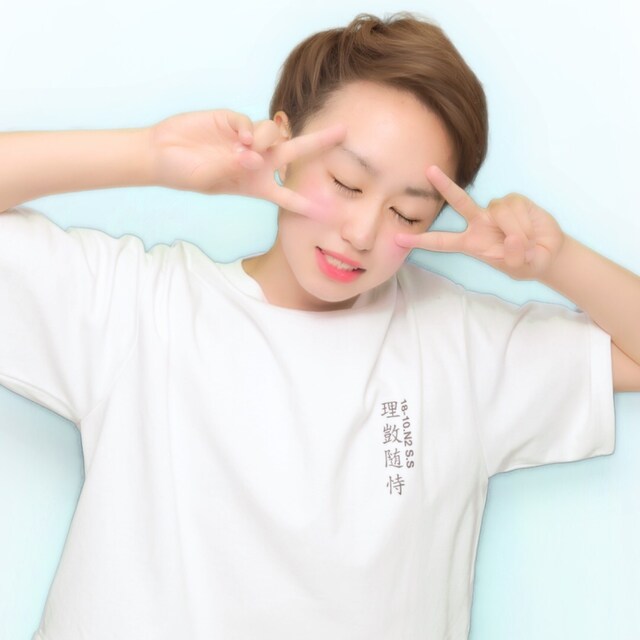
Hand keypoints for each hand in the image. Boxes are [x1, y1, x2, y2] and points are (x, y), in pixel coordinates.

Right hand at [148, 109, 345, 216]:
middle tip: (343, 133)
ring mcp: (247, 140)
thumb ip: (235, 169)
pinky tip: (240, 138)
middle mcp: (256, 162)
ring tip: (246, 148)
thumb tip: (255, 156)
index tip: (326, 212)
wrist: (162, 153)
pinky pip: (252, 122)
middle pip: (294, 152)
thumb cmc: (185, 174)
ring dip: (268, 139)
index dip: (304, 203)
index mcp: (255, 185)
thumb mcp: (211, 180)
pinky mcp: (235, 121)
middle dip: (318, 142)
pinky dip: (251, 130)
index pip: (285, 194)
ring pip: (274, 134)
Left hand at [395, 166, 565, 280]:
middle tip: (428, 170)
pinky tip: (530, 231)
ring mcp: (496, 210)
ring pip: (498, 211)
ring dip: (514, 229)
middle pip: (458, 201)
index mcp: (471, 242)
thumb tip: (511, 237)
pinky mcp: (514, 200)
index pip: (441, 241)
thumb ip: (513, 257)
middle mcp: (479, 222)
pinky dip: (524, 223)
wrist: (547, 253)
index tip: (398, 238)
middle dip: (444, 185)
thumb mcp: (518, 267)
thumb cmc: (526, 261)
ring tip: (525, 243)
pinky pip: (514, 207)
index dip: (421, 240)